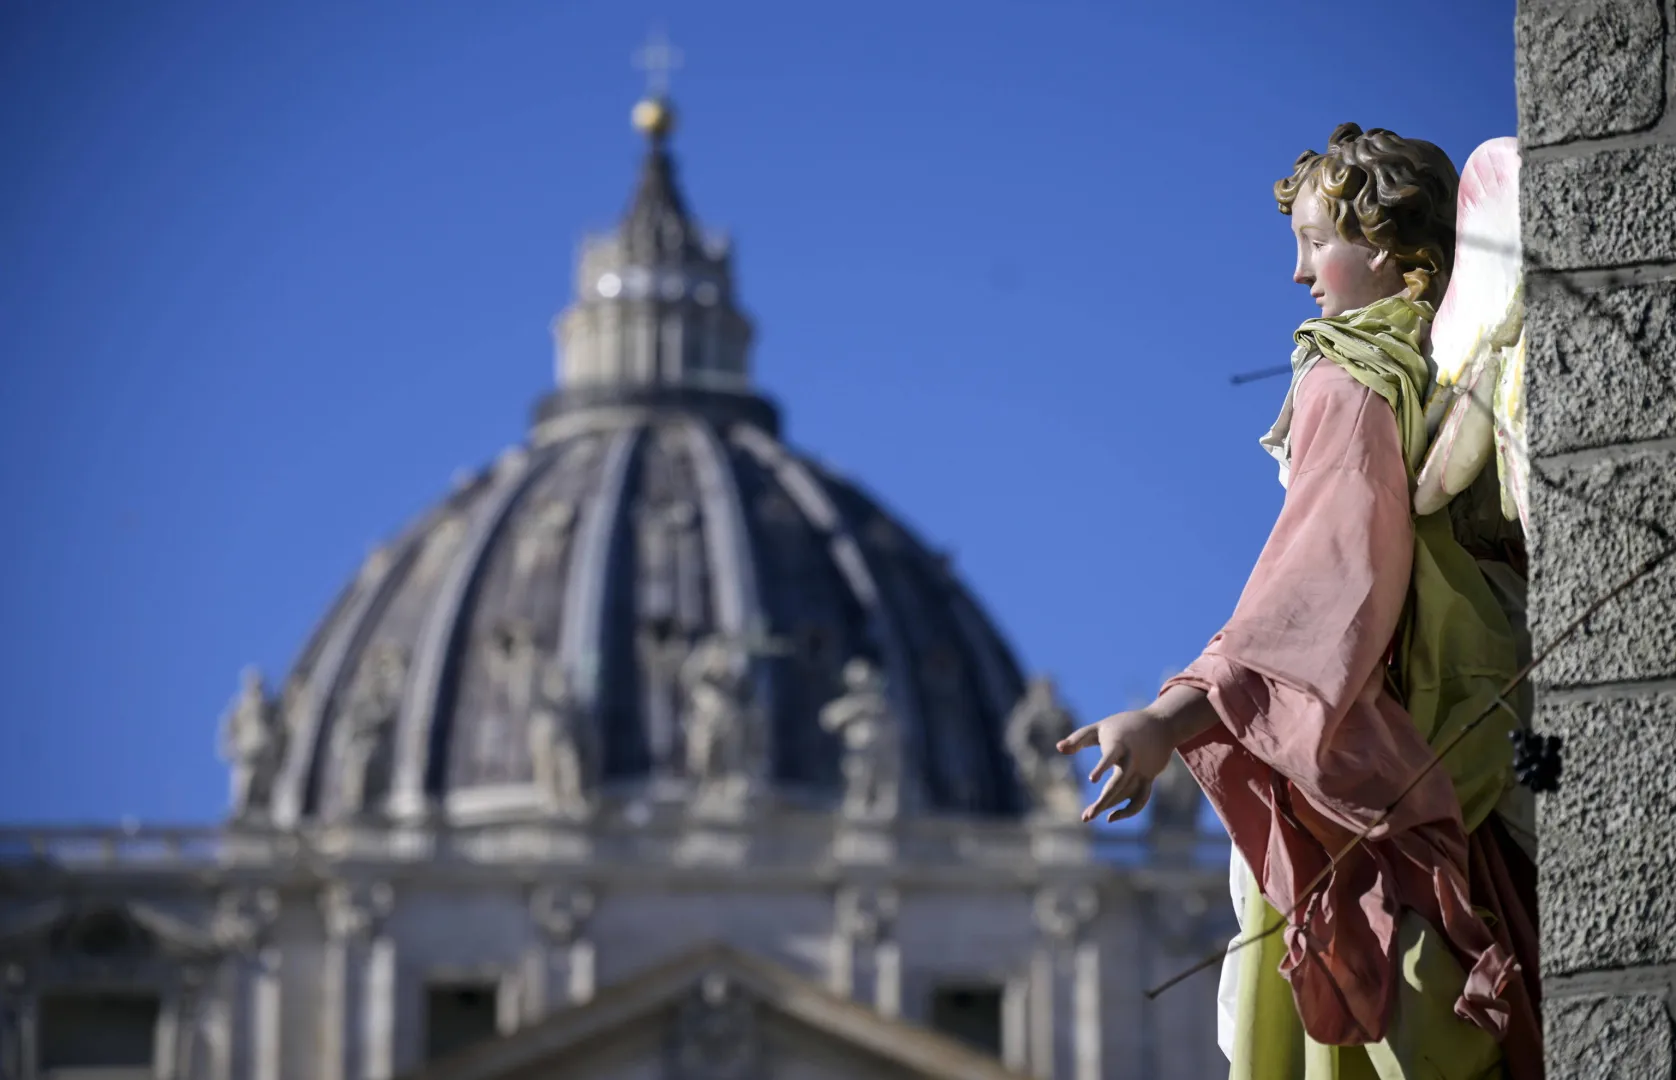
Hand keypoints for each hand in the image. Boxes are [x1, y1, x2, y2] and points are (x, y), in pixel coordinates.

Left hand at [1056, 707, 1177, 822]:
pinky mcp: (1149, 779)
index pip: (1111, 756)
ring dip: (1110, 807)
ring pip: (1127, 794)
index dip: (1102, 767)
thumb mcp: (1100, 728)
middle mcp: (1133, 760)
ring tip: (1088, 816)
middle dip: (1104, 802)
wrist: (1162, 725)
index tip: (1092, 779)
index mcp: (1119, 744)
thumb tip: (1058, 748)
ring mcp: (1143, 771)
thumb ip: (1079, 738)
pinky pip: (1141, 799)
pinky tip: (1111, 817)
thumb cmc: (1123, 726)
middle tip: (1087, 817)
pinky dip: (1129, 811)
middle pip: (1119, 784)